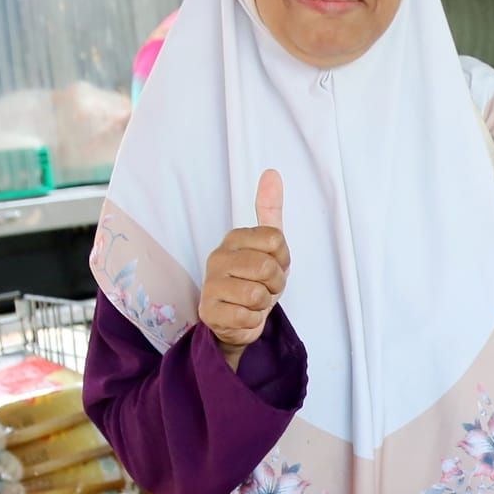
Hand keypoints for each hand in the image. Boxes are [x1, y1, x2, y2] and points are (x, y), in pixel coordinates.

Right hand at [199, 171, 288, 369]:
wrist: (236, 319)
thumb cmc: (254, 279)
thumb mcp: (268, 246)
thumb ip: (269, 210)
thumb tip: (271, 173)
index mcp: (234, 238)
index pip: (276, 240)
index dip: (283, 258)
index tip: (274, 264)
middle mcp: (217, 257)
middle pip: (267, 268)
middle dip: (275, 284)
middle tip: (266, 287)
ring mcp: (210, 285)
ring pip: (257, 295)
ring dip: (264, 304)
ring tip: (254, 301)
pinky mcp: (209, 312)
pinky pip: (247, 317)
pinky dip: (252, 321)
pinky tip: (243, 315)